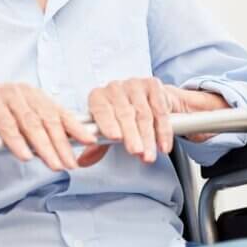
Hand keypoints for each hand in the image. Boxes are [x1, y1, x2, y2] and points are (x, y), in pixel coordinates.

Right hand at [0, 83, 96, 170]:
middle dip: (61, 144)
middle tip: (69, 164)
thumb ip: (42, 129)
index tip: (90, 141)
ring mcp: (6, 96)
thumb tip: (64, 150)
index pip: (60, 112)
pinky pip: (5, 124)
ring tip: (53, 164)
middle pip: (47, 120)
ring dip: (43, 146)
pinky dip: (16, 141)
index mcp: (36, 96)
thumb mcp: (24, 116)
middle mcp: (24, 93)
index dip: (76, 127)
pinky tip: (25, 155)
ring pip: (30, 123)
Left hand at [83, 77, 228, 166]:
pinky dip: (163, 130)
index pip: (101, 109)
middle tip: (136, 152)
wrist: (144, 99)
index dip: (107, 123)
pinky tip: (163, 145)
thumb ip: (97, 146)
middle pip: (125, 113)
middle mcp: (114, 87)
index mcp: (98, 97)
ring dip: (148, 138)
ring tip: (149, 156)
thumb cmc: (120, 117)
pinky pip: (160, 110)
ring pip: (144, 114)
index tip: (115, 137)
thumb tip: (82, 162)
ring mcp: (134, 84)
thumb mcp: (108, 130)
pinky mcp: (153, 84)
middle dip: (132, 135)